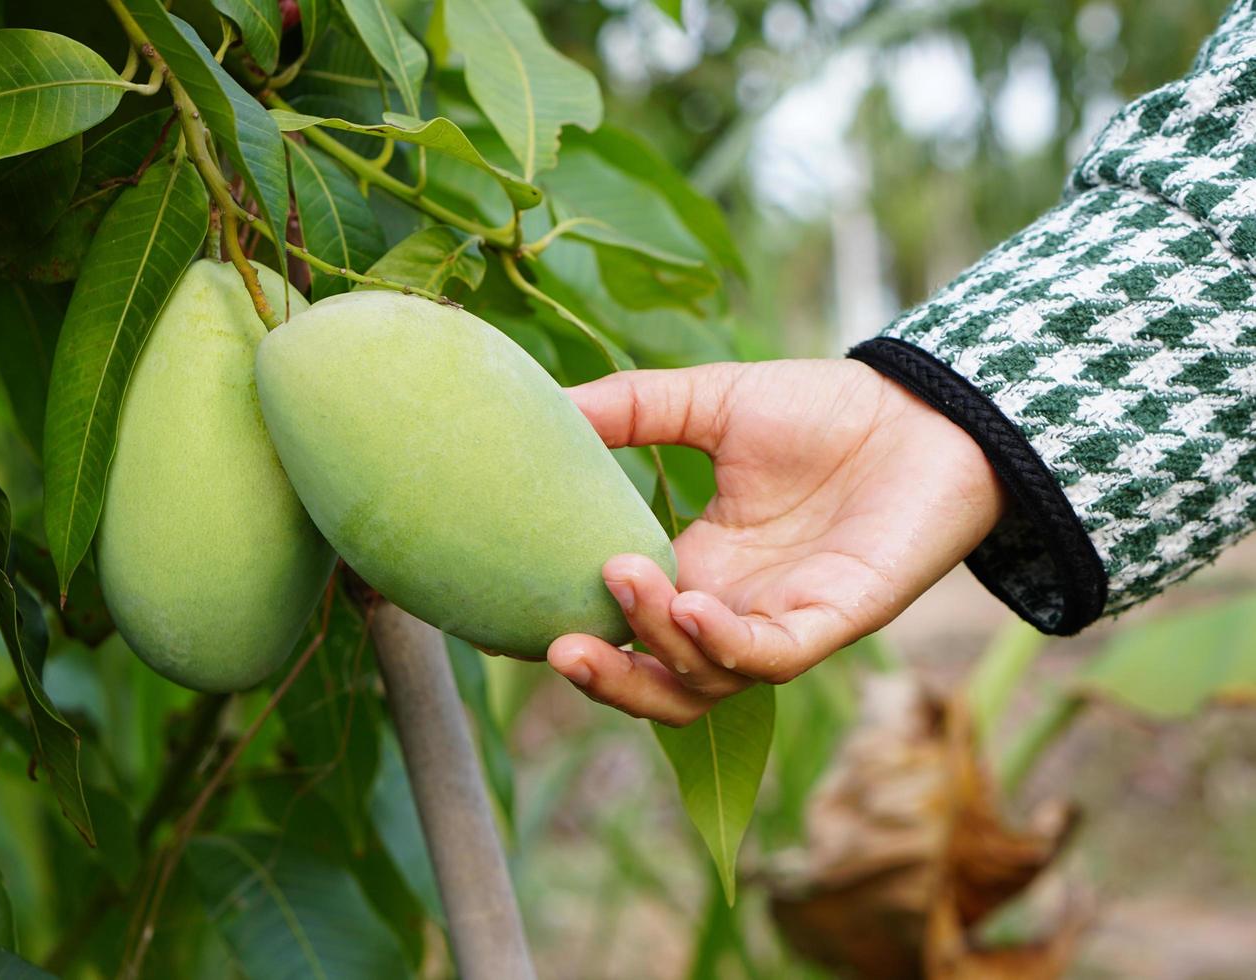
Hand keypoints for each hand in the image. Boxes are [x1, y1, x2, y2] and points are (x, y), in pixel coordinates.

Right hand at [547, 360, 1006, 725]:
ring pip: (707, 681)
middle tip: (558, 649)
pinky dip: (726, 646)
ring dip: (657, 648)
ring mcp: (781, 620)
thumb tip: (552, 403)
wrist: (925, 407)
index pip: (624, 625)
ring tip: (627, 579)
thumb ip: (634, 408)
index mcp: (698, 566)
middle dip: (607, 679)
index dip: (577, 632)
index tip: (517, 616)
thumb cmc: (823, 409)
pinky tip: (692, 608)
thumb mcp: (711, 401)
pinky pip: (772, 659)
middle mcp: (732, 607)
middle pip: (659, 681)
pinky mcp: (835, 619)